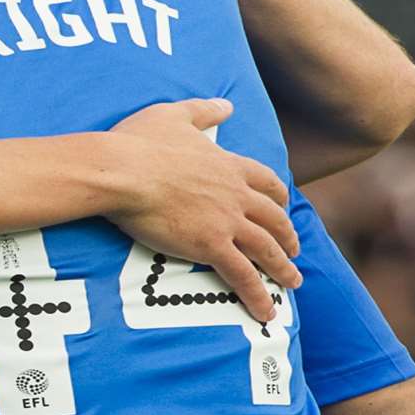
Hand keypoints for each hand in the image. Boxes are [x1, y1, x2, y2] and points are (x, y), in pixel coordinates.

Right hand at [103, 97, 300, 321]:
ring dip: (283, 267)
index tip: (283, 206)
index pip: (266, 181)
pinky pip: (242, 275)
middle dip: (287, 235)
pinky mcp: (211, 245)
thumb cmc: (137, 142)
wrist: (122, 171)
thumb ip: (203, 110)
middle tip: (293, 250)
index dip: (278, 196)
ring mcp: (227, 221)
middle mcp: (236, 194)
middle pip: (274, 218)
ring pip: (268, 249)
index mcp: (228, 165)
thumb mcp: (172, 115)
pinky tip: (266, 311)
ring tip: (291, 282)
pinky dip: (257, 294)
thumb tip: (227, 104)